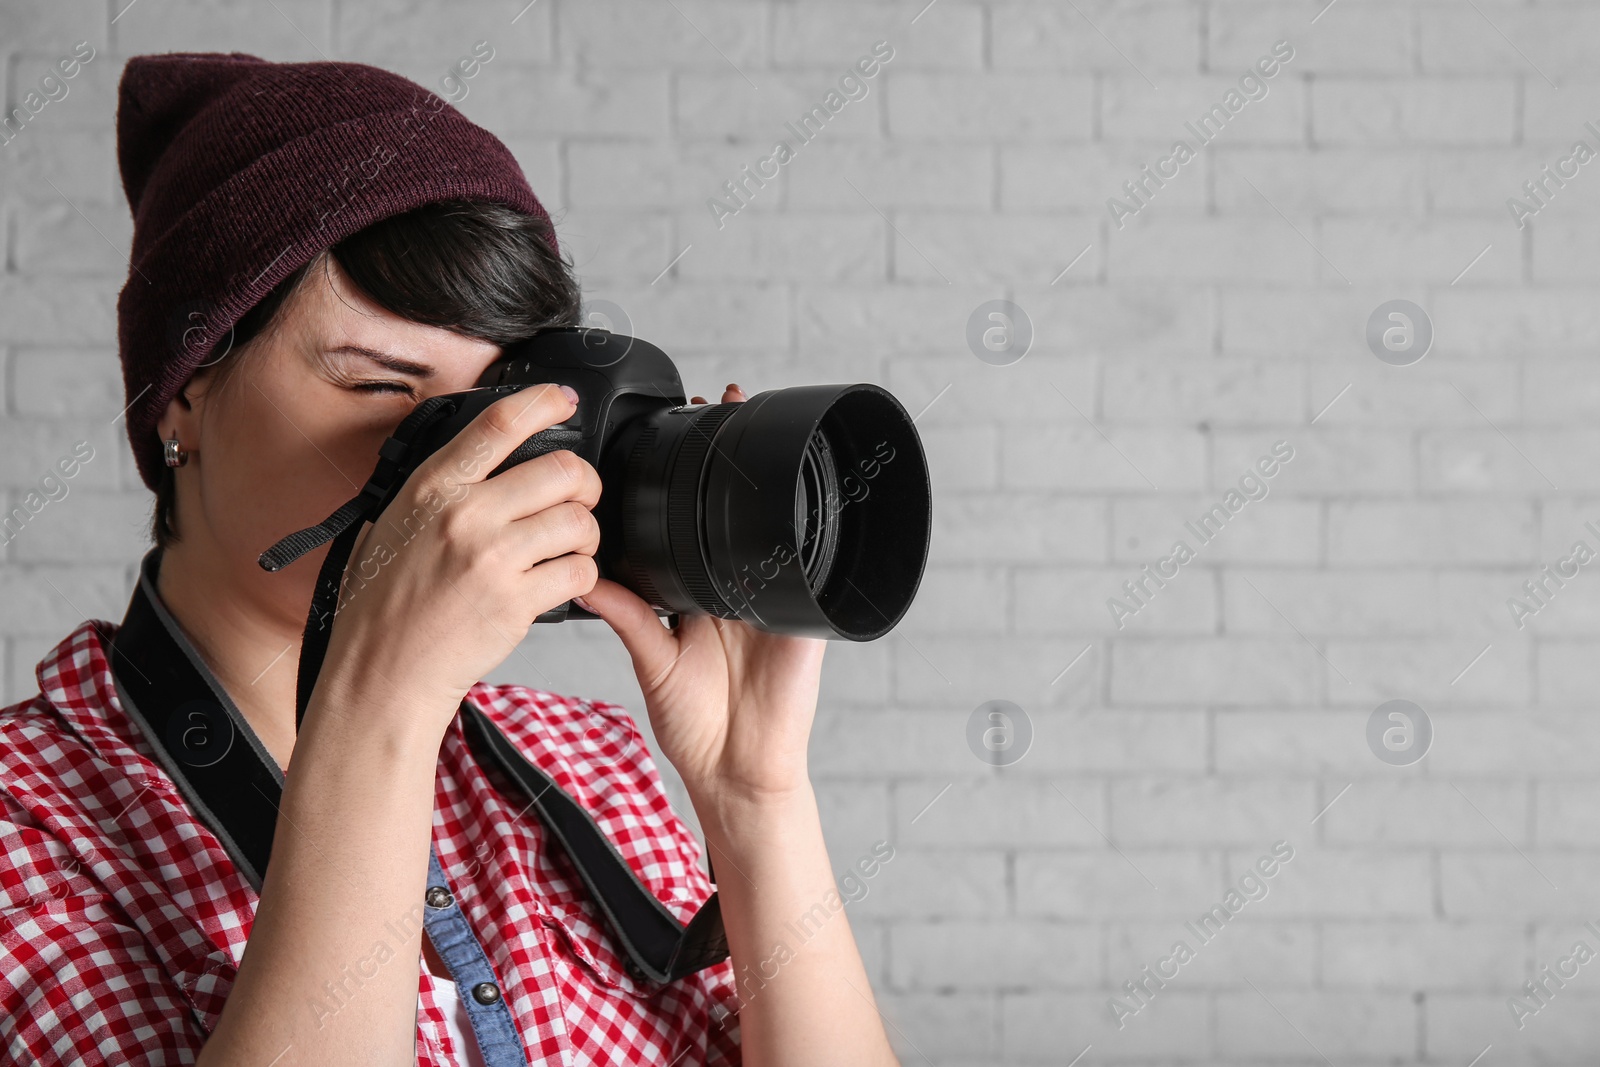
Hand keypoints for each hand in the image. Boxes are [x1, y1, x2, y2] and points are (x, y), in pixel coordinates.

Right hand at [317, 384, 601, 734]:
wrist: (382, 672)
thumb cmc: (383, 607)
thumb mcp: (391, 525)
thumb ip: (437, 492)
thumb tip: (477, 459)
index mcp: (433, 488)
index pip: (499, 423)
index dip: (543, 402)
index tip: (563, 400)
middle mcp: (465, 515)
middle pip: (563, 470)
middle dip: (584, 484)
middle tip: (579, 499)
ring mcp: (493, 558)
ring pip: (580, 521)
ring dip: (586, 535)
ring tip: (568, 548)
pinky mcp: (516, 601)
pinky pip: (579, 572)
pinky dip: (581, 576)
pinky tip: (561, 582)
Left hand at [574, 384, 828, 811]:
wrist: (741, 774)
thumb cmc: (697, 727)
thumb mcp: (653, 664)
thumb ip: (627, 619)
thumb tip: (585, 580)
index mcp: (697, 594)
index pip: (690, 525)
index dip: (684, 481)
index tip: (674, 433)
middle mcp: (735, 589)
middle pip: (735, 513)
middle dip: (731, 460)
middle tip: (721, 403)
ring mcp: (774, 599)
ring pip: (774, 527)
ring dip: (770, 480)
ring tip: (757, 426)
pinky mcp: (805, 617)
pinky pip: (811, 568)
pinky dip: (809, 533)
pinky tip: (800, 496)